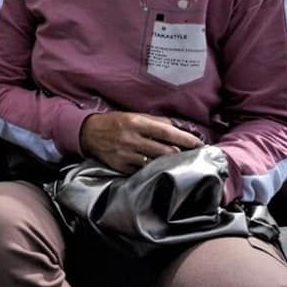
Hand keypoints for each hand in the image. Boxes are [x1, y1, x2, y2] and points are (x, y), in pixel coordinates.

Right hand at [79, 111, 203, 173]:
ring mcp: (126, 154)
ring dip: (168, 163)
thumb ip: (155, 121)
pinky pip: (143, 171)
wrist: (88, 133)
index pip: (166, 132)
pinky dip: (152, 169)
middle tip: (190, 155)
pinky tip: (157, 168)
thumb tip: (177, 127)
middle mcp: (131, 139)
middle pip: (165, 151)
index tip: (198, 144)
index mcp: (136, 123)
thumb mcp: (133, 115)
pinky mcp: (121, 166)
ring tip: (176, 162)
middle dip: (180, 154)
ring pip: (156, 163)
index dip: (185, 139)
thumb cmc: (114, 122)